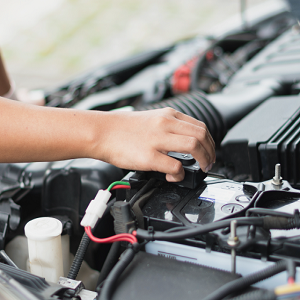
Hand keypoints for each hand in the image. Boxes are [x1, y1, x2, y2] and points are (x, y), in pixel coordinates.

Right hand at [92, 107, 214, 181]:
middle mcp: (165, 124)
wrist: (102, 132)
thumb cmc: (123, 128)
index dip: (209, 141)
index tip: (209, 150)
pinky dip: (180, 173)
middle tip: (209, 162)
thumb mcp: (152, 119)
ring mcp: (158, 139)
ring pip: (194, 146)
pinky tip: (175, 175)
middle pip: (202, 135)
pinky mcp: (149, 156)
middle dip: (211, 152)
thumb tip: (184, 141)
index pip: (199, 126)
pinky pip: (175, 165)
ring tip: (200, 168)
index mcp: (167, 115)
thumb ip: (169, 127)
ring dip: (203, 160)